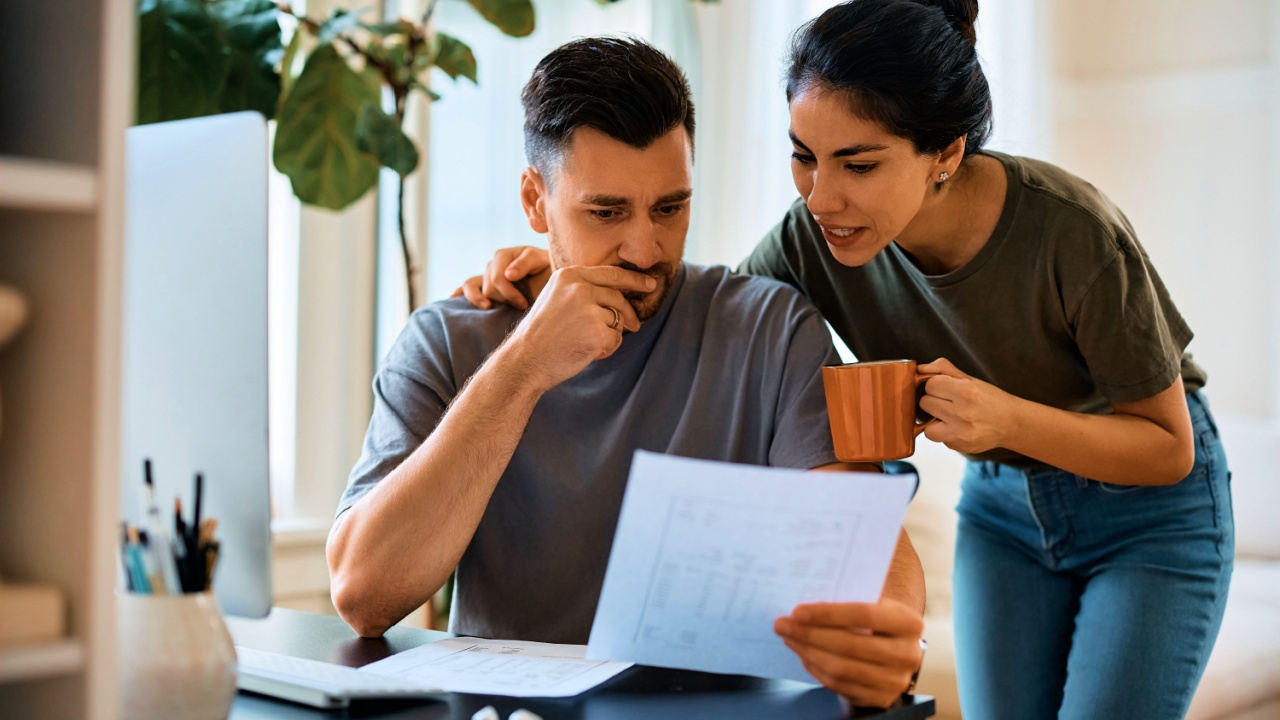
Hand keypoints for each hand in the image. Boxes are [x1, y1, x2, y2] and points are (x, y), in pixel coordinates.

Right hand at [451, 246, 551, 310]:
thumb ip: (525, 263)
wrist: (551, 280)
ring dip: (480, 299)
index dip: (509, 292)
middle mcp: (492, 264)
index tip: (524, 304)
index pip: (497, 277)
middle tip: (522, 306)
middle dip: (504, 297)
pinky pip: (467, 287)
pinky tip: (453, 299)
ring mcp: (486, 276)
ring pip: (472, 288)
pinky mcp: (484, 287)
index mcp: (504, 255)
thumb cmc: (548, 270)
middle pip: (487, 285)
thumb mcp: (541, 261)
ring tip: (488, 307)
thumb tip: (507, 274)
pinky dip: (459, 293)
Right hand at [502, 265, 652, 391]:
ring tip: (586, 343)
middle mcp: (579, 287)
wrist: (525, 360)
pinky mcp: (597, 331)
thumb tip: (618, 293)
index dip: (634, 280)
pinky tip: (587, 353)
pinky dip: (607, 349)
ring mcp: (589, 308)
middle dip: (630, 313)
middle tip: (636, 326)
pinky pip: (616, 338)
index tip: (650, 284)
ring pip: (617, 319)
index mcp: (569, 275)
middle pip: (618, 297)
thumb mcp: (555, 299)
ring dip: (609, 334)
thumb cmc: (542, 335)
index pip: (610, 274)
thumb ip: (581, 290)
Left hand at [775, 599, 924, 707]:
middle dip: (809, 634)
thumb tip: (803, 606)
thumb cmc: (878, 616)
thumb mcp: (876, 602)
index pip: (863, 615)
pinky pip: (839, 686)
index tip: (797, 611)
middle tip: (782, 624)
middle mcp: (907, 654)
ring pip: (841, 668)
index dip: (828, 614)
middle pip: (849, 645)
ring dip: (808, 652)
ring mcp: (895, 681)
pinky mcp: (881, 698)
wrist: (900, 643)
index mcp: (908, 623)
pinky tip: (804, 654)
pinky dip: (816, 669)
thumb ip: (848, 598)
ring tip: (789, 638)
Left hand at [917, 357, 1019, 453]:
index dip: (936, 385)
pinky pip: (936, 437)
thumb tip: (919, 369)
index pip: (930, 384)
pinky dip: (943, 432)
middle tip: (950, 402)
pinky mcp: (959, 445)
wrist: (1012, 423)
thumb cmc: (990, 399)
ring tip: (950, 416)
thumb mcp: (970, 379)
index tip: (947, 389)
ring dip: (934, 420)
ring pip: (926, 425)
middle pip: (925, 403)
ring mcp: (960, 432)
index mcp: (966, 392)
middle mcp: (963, 413)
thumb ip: (944, 369)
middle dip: (934, 401)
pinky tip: (957, 427)